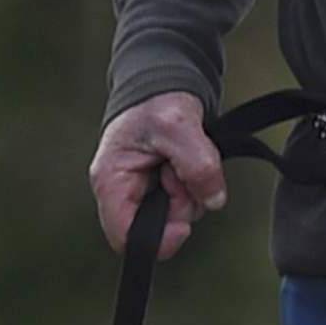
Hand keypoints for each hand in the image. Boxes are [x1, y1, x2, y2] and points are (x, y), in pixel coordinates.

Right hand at [89, 92, 225, 256]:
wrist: (165, 84)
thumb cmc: (157, 100)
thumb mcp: (178, 126)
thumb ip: (197, 165)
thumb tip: (214, 199)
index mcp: (111, 180)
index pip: (124, 237)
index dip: (158, 239)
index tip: (184, 224)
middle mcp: (121, 191)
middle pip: (155, 229)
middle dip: (180, 205)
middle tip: (182, 173)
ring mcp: (141, 192)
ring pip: (174, 217)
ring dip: (190, 194)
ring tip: (184, 161)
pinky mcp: (159, 190)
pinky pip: (183, 204)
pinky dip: (194, 188)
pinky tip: (187, 165)